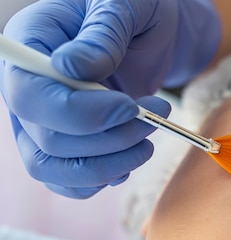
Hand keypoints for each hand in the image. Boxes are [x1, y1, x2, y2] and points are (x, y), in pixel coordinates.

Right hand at [0, 0, 220, 197]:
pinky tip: (131, 155)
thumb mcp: (123, 6)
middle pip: (48, 142)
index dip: (81, 114)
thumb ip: (102, 35)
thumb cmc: (134, 10)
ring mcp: (43, 122)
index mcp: (29, 47)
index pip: (30, 98)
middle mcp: (27, 89)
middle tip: (154, 119)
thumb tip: (74, 70)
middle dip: (110, 140)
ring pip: (57, 170)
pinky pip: (72, 181)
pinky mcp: (68, 144)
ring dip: (110, 166)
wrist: (149, 31)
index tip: (129, 107)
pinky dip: (105, 177)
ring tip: (149, 141)